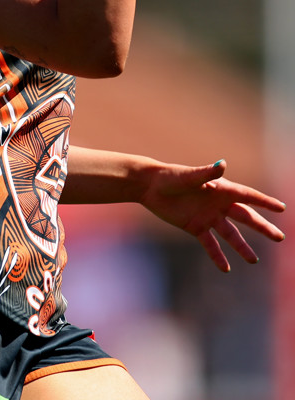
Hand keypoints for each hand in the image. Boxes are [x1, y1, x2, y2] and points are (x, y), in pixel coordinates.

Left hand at [139, 159, 285, 271]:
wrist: (150, 186)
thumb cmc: (170, 176)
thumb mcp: (189, 176)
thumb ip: (207, 172)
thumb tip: (223, 164)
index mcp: (220, 188)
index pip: (247, 196)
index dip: (264, 202)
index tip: (282, 208)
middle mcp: (218, 203)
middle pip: (245, 217)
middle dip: (262, 227)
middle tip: (279, 237)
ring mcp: (208, 216)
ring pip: (230, 234)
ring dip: (241, 247)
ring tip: (253, 260)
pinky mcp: (195, 227)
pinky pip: (210, 244)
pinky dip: (218, 256)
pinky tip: (226, 268)